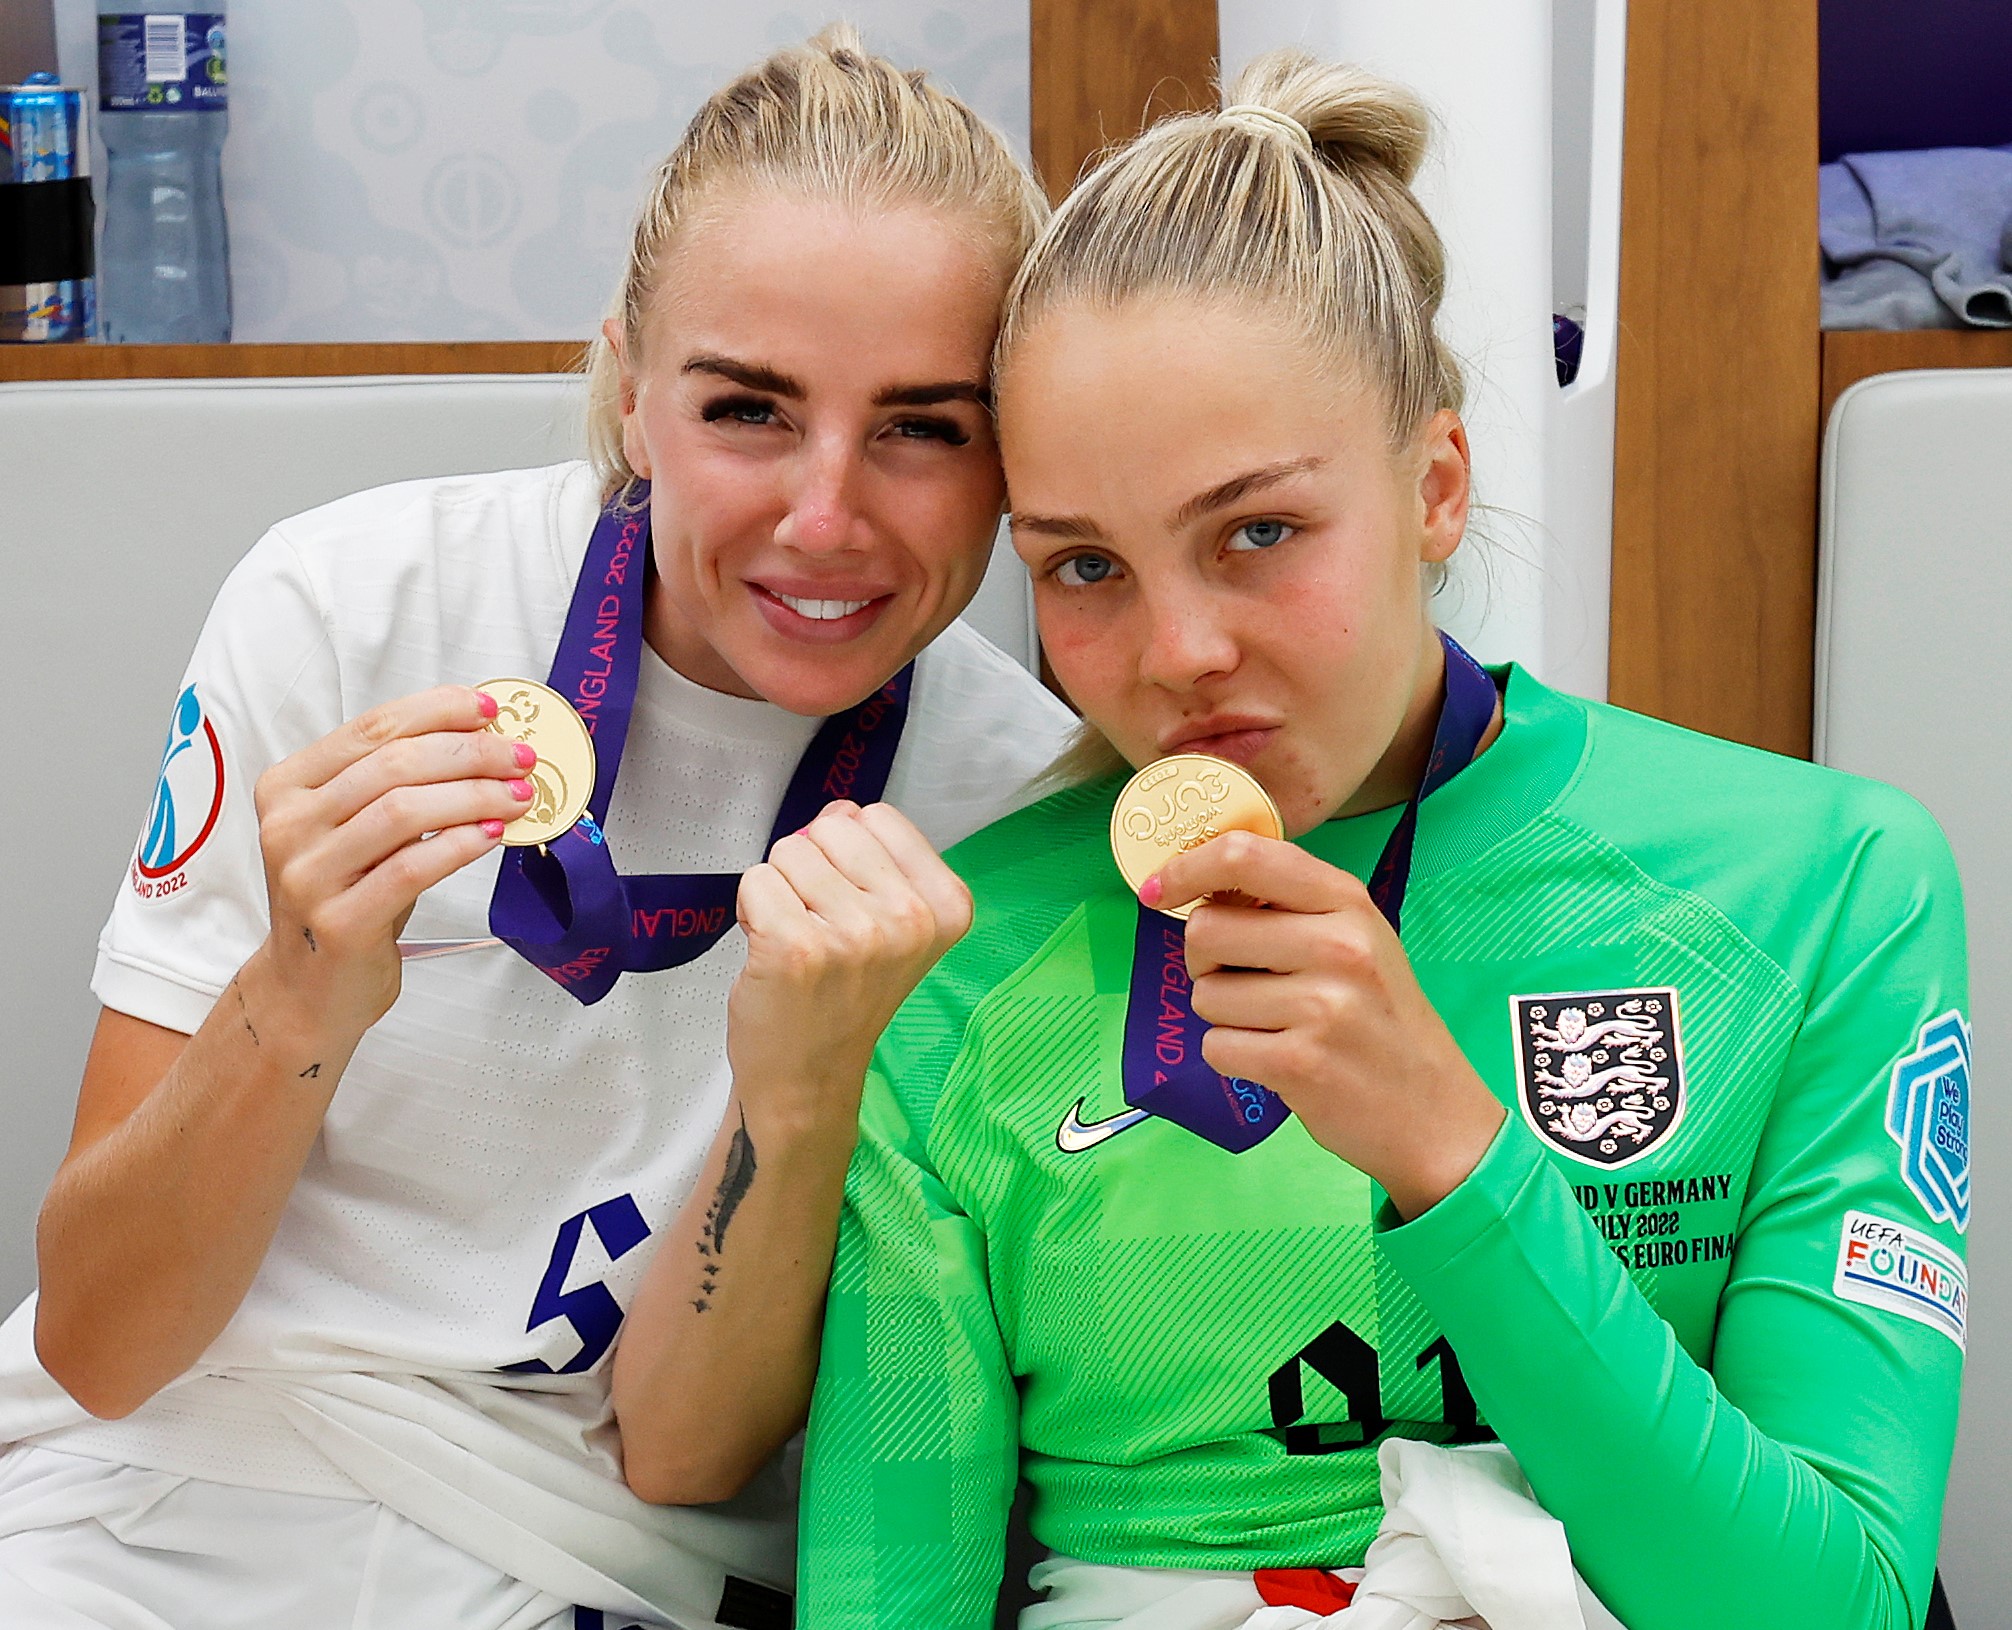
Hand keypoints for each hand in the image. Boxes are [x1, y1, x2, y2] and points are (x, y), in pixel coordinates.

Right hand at [251, 686, 536, 1045]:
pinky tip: (493, 835)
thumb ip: (396, 784)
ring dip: (474, 795)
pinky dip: (460, 845)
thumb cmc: (347, 897)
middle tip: (519, 757)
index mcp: (288, 787)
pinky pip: (411, 868)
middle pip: (393, 763)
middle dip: (470, 752)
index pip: (371, 728)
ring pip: (403, 809)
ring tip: (518, 795)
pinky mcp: (338, 921)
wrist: (309, 988)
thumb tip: (480, 738)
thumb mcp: (358, 831)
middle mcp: (288, 825)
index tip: (489, 710)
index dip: (437, 710)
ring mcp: (308, 874)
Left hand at [728, 801, 972, 1128]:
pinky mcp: (798, 947)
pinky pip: (755, 880)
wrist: (809, 1077)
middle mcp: (910, 918)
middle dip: (812, 867)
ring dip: (780, 890)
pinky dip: (750, 910)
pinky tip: (770, 953)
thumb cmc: (844, 996)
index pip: (877, 817)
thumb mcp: (888, 922)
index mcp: (946, 905)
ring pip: (789, 850)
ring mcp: (856, 934)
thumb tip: (839, 810)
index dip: (848, 854)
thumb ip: (871, 856)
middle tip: (819, 927)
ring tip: (797, 942)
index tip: (851, 905)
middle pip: (832, 827)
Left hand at [1148, 831, 1504, 1218]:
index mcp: (1347, 902)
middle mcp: (1338, 946)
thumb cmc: (1382, 1020)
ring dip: (1223, 1015)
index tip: (1157, 889)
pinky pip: (1217, 1046)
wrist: (1433, 1111)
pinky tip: (1276, 1060)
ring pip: (1205, 993)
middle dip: (1205, 961)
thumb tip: (1196, 883)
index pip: (1245, 856)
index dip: (1186, 867)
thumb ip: (1289, 906)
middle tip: (1241, 981)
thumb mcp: (1357, 940)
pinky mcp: (1299, 1063)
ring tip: (1274, 1027)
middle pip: (1207, 929)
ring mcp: (1321, 1006)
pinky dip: (1233, 1057)